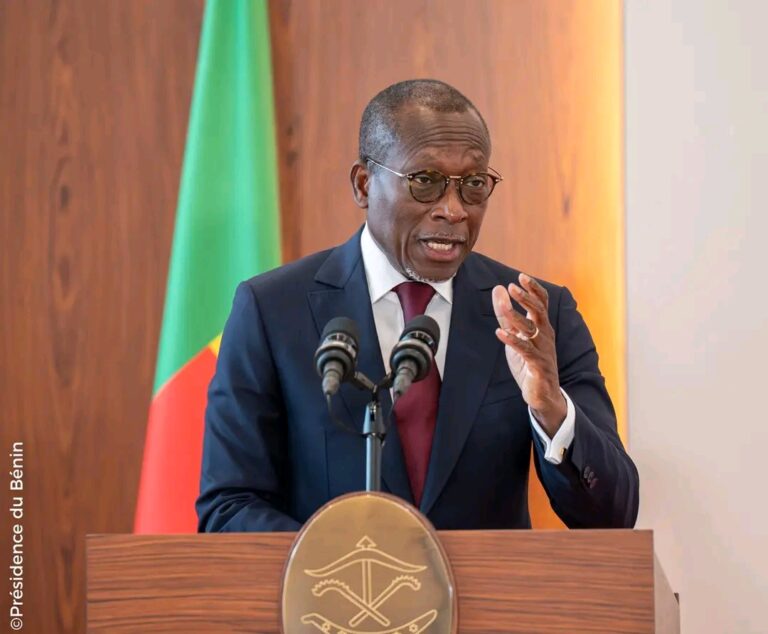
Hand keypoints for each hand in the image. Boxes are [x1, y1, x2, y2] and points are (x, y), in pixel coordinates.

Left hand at [492, 273, 565, 436]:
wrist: (544, 393)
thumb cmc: (529, 362)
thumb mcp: (515, 334)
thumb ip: (506, 314)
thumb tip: (498, 289)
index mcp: (542, 327)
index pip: (542, 303)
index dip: (533, 289)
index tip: (521, 276)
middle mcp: (545, 336)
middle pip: (539, 312)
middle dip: (526, 298)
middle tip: (513, 286)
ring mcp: (542, 350)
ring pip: (531, 330)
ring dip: (516, 318)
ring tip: (503, 308)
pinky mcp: (537, 365)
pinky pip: (525, 350)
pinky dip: (513, 340)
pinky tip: (500, 332)